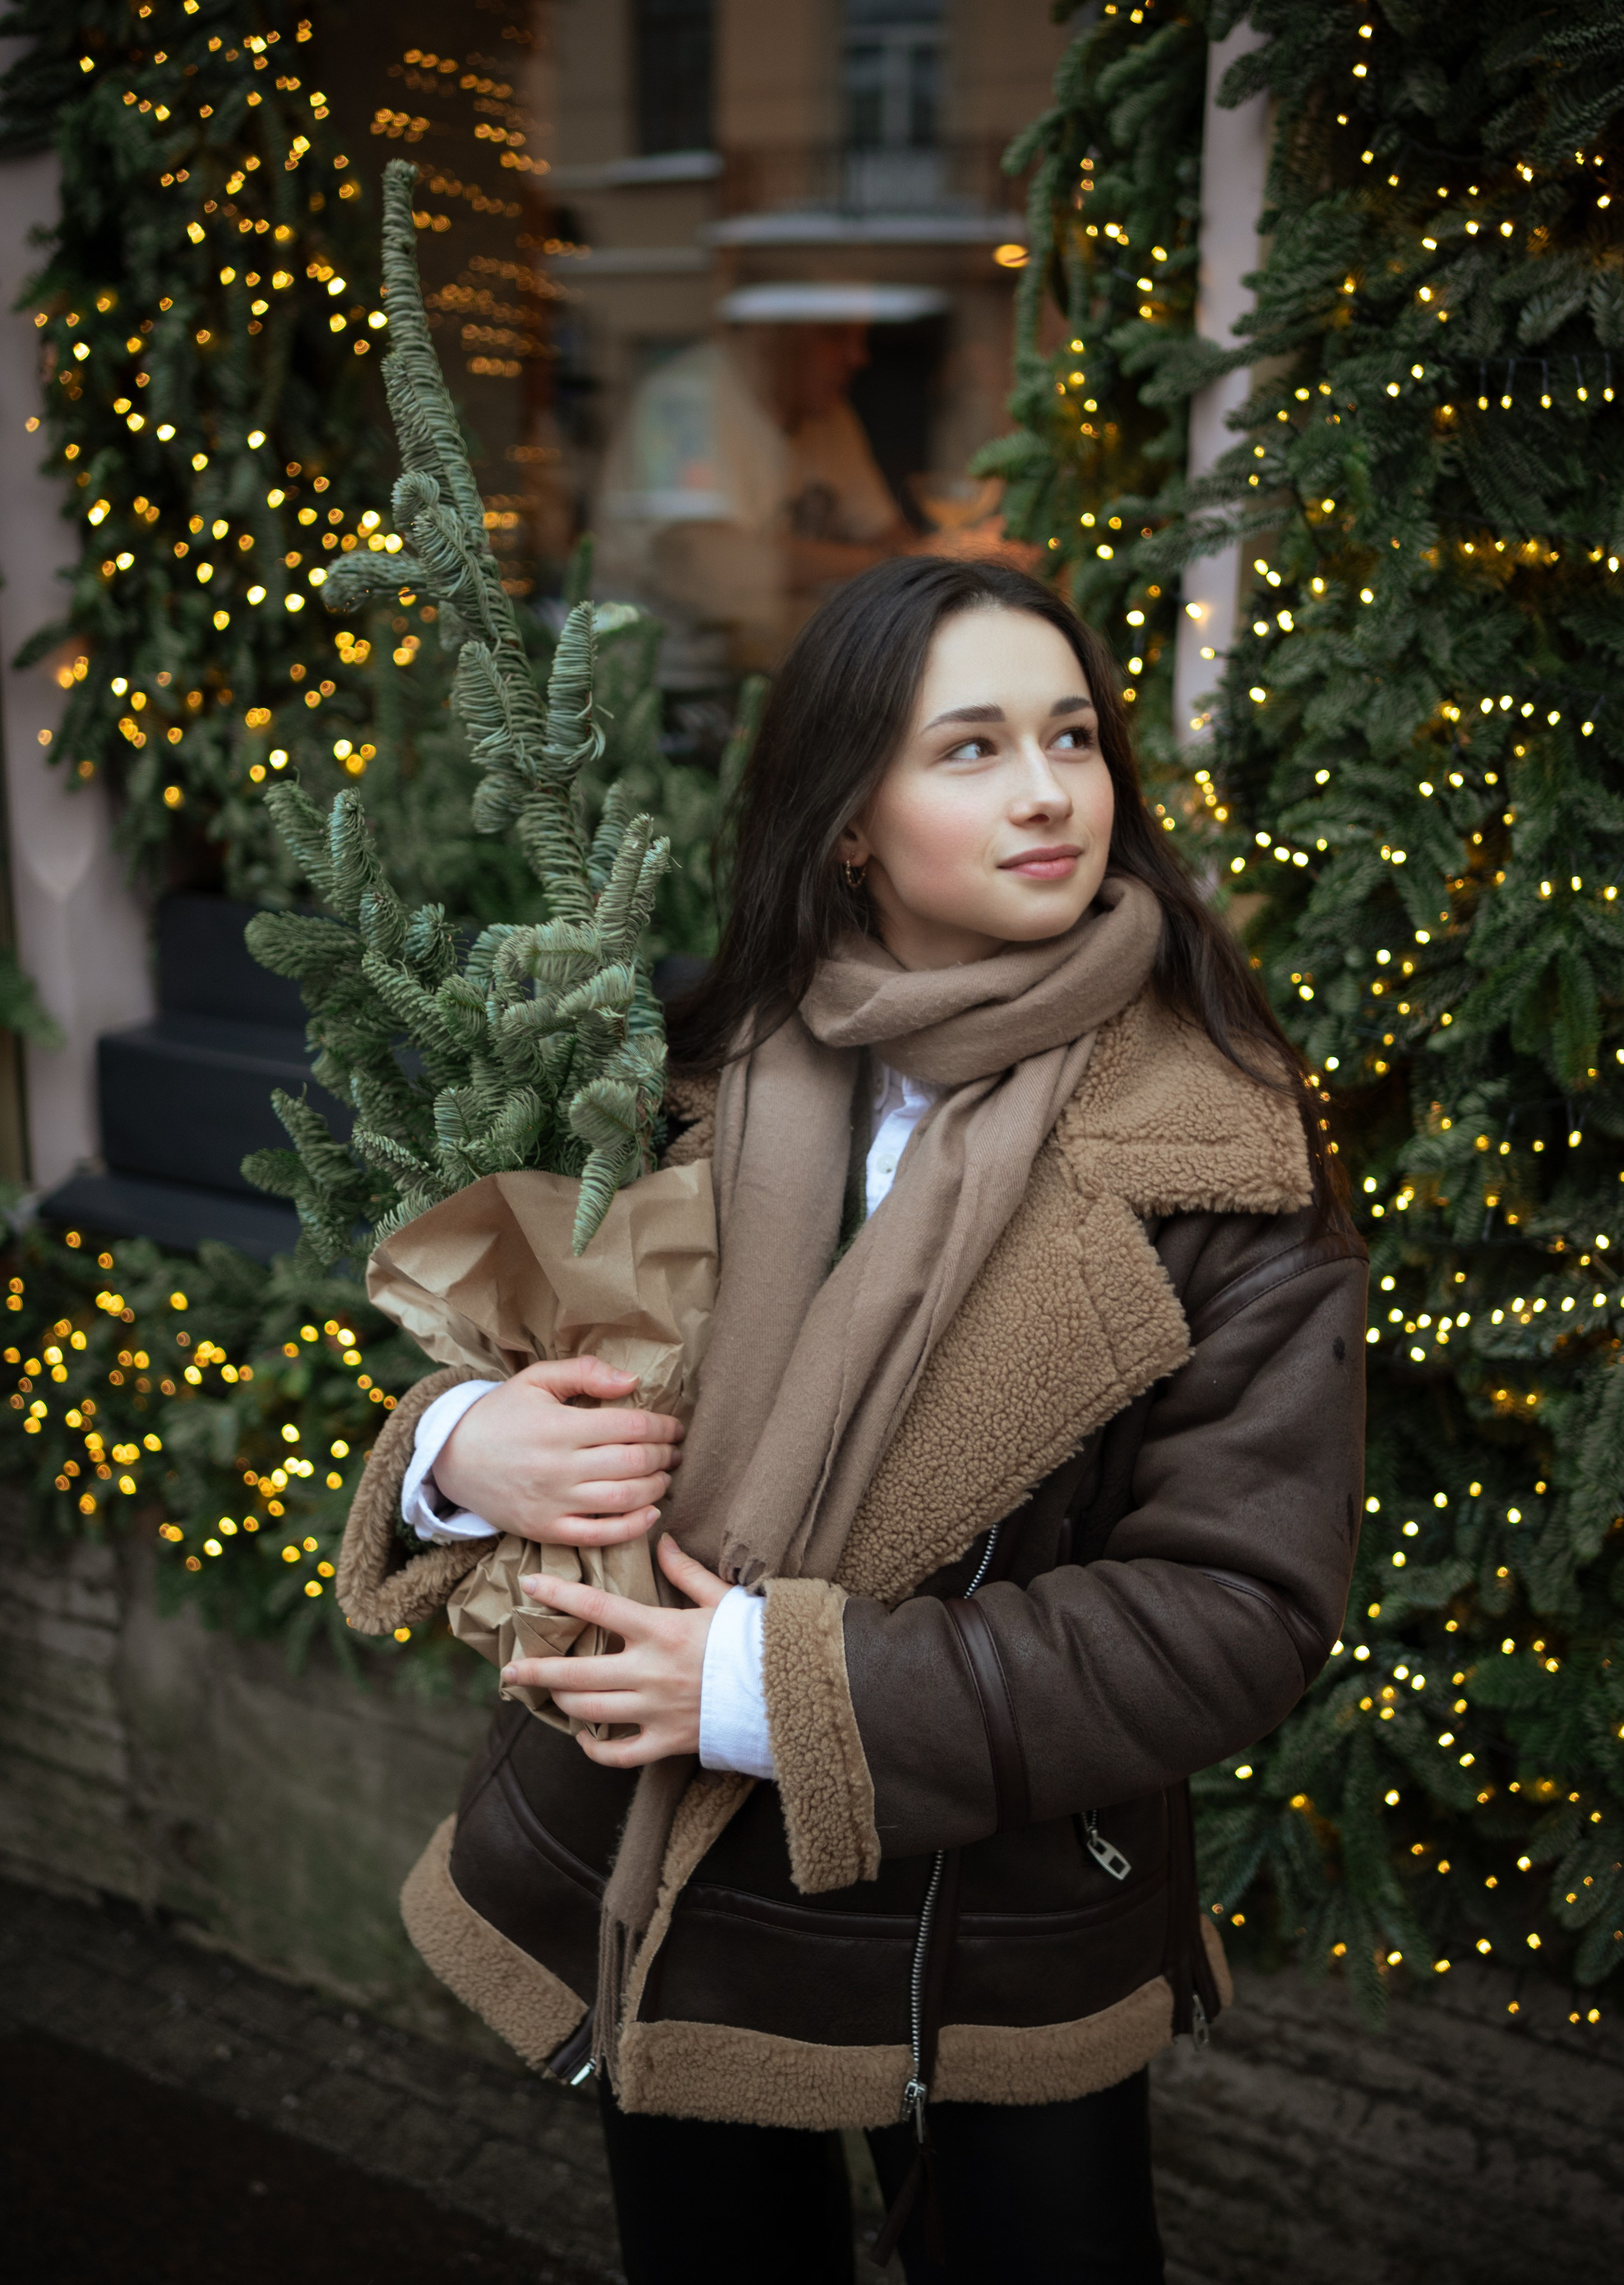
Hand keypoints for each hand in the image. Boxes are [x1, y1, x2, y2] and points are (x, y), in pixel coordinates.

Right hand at [435, 1356, 683, 1546]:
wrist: (451, 1458)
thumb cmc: (500, 1414)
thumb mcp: (536, 1379)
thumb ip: (585, 1373)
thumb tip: (633, 1380)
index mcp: (559, 1426)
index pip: (630, 1426)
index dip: (662, 1426)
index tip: (675, 1427)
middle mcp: (558, 1467)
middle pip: (633, 1463)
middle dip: (665, 1456)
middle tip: (675, 1451)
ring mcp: (552, 1502)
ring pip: (624, 1499)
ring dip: (656, 1488)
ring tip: (665, 1476)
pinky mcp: (545, 1529)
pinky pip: (600, 1535)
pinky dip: (633, 1527)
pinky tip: (651, 1512)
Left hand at [503, 1534, 730, 1766]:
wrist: (787, 1690)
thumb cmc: (753, 1640)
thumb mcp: (721, 1598)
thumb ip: (685, 1572)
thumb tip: (662, 1541)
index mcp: (662, 1630)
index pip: (598, 1608)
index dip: (560, 1595)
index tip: (530, 1587)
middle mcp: (651, 1671)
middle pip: (578, 1671)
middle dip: (537, 1669)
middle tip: (509, 1669)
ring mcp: (656, 1710)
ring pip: (590, 1711)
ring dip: (562, 1701)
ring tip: (546, 1693)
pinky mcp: (668, 1741)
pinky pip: (619, 1754)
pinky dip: (596, 1750)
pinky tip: (583, 1739)